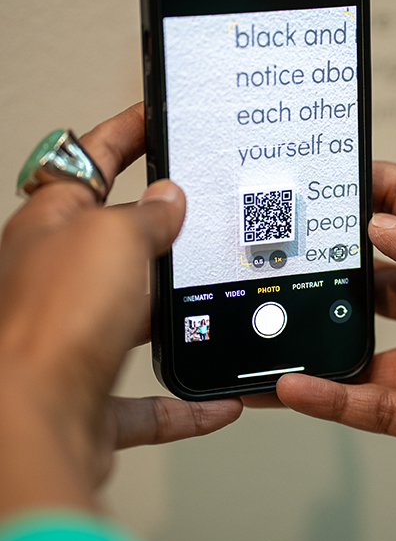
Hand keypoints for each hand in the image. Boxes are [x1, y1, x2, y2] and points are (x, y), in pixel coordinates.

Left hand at [0, 104, 241, 516]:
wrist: (33, 422)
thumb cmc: (56, 320)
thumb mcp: (115, 235)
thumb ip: (148, 213)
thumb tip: (168, 200)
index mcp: (51, 223)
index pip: (91, 159)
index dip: (127, 132)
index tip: (157, 117)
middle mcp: (55, 276)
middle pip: (114, 239)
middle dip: (160, 228)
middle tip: (204, 212)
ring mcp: (72, 334)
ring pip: (132, 317)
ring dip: (173, 314)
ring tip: (216, 296)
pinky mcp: (89, 392)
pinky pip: (144, 400)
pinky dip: (183, 402)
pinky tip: (216, 400)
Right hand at [277, 162, 395, 512]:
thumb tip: (381, 224)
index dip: (368, 189)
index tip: (322, 181)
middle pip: (376, 280)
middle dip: (331, 271)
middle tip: (281, 262)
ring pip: (362, 348)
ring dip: (318, 343)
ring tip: (271, 334)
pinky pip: (371, 404)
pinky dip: (331, 399)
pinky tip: (296, 389)